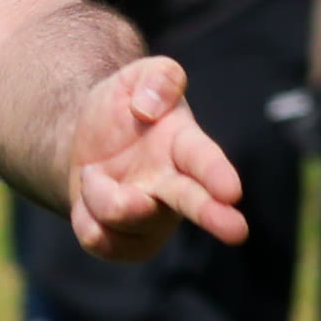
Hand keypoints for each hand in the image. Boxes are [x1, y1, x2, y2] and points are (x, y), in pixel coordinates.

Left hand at [66, 56, 245, 261]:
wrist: (84, 141)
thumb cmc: (122, 107)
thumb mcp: (135, 77)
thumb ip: (156, 77)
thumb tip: (148, 108)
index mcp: (184, 144)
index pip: (203, 158)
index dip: (217, 174)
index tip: (232, 191)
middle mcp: (175, 185)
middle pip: (193, 202)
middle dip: (211, 216)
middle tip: (237, 232)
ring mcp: (154, 219)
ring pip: (124, 216)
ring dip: (97, 193)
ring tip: (94, 172)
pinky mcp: (127, 243)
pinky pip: (99, 239)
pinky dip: (83, 216)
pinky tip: (90, 198)